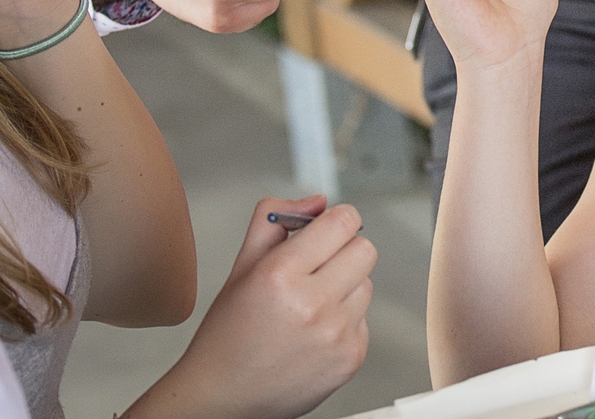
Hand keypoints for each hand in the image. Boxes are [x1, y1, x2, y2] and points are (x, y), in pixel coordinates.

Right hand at [128, 197, 374, 418]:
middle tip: (316, 268)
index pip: (344, 220)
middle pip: (365, 249)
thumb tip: (318, 201)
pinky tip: (313, 334)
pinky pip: (365, 318)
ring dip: (344, 288)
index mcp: (281, 275)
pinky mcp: (351, 357)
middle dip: (343, 252)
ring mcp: (336, 334)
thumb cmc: (228, 335)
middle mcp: (312, 304)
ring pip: (367, 283)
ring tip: (308, 308)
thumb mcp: (241, 268)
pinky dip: (345, 321)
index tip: (325, 230)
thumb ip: (275, 219)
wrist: (221, 399)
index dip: (335, 221)